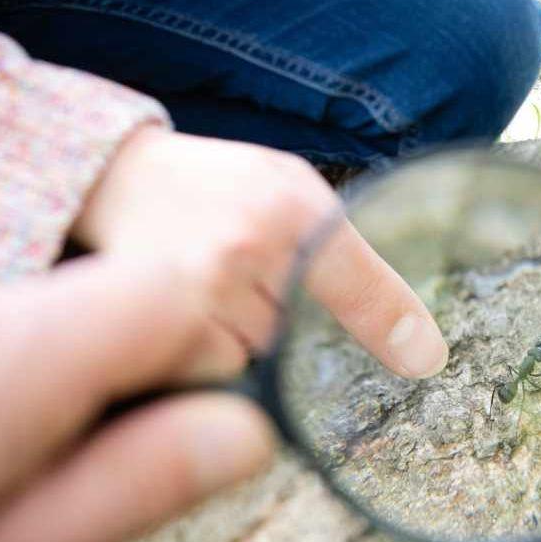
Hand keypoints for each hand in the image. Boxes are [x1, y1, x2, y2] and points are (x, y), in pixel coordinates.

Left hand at [0, 259, 274, 541]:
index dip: (212, 348)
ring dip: (60, 387)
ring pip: (36, 319)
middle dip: (133, 378)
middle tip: (95, 478)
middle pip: (103, 301)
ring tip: (5, 485)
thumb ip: (132, 488)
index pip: (169, 290)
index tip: (199, 421)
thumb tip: (243, 429)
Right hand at [72, 129, 447, 379]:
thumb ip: (338, 243)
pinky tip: (184, 309)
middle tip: (240, 275)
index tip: (425, 359)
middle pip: (296, 334)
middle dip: (278, 319)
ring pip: (252, 355)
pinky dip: (203, 351)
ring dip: (238, 336)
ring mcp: (201, 287)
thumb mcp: (286, 186)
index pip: (356, 279)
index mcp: (290, 204)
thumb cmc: (214, 183)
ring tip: (209, 287)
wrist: (115, 175)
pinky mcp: (158, 321)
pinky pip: (208, 367)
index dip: (390, 321)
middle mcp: (250, 246)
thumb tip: (404, 327)